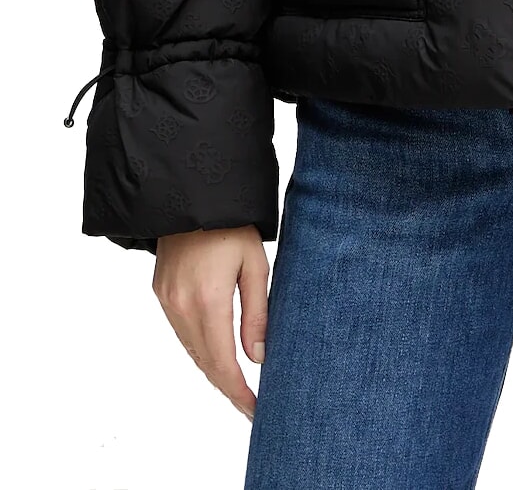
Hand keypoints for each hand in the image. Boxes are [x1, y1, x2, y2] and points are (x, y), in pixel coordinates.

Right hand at [152, 226, 269, 421]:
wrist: (191, 196)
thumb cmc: (231, 226)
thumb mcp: (255, 265)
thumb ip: (257, 313)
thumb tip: (258, 358)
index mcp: (209, 301)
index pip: (224, 363)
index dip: (238, 392)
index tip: (255, 409)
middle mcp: (181, 307)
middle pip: (205, 363)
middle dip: (228, 387)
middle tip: (250, 405)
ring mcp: (167, 301)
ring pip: (191, 351)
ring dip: (213, 370)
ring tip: (237, 385)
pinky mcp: (161, 293)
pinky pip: (181, 333)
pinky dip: (199, 349)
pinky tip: (216, 353)